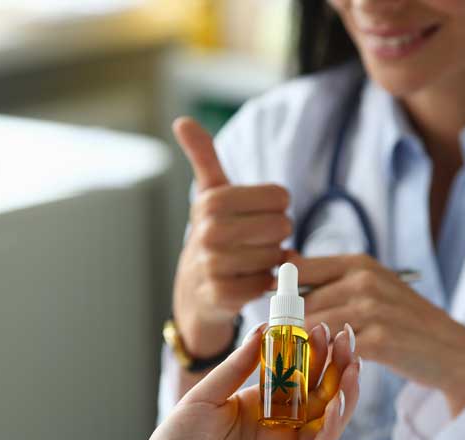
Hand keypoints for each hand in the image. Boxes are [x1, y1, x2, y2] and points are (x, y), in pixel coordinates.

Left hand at [88, 323, 360, 439]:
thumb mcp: (206, 394)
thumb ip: (237, 366)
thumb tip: (264, 330)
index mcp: (261, 403)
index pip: (298, 373)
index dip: (313, 351)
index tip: (322, 325)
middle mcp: (278, 425)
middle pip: (319, 393)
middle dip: (337, 366)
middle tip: (347, 337)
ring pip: (327, 421)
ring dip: (345, 394)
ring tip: (354, 365)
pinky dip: (332, 428)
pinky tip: (339, 402)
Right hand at [172, 118, 291, 356]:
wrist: (194, 292)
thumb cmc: (213, 236)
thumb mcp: (209, 195)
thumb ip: (203, 157)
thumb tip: (182, 120)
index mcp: (212, 201)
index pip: (279, 197)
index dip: (277, 209)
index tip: (257, 216)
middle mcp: (209, 231)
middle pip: (282, 226)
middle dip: (275, 236)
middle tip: (255, 242)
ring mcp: (214, 264)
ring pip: (276, 256)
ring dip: (270, 261)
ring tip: (249, 261)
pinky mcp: (222, 295)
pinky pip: (266, 283)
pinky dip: (264, 284)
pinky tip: (247, 281)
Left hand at [294, 254, 464, 416]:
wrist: (450, 350)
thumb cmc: (401, 320)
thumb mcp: (370, 288)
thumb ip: (329, 279)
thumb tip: (283, 262)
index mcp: (357, 264)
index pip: (298, 270)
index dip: (280, 295)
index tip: (275, 316)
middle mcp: (364, 280)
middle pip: (300, 304)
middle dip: (287, 328)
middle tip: (282, 349)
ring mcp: (373, 309)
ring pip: (313, 328)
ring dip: (301, 348)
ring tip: (298, 363)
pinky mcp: (379, 340)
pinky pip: (334, 350)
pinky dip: (324, 361)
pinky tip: (325, 370)